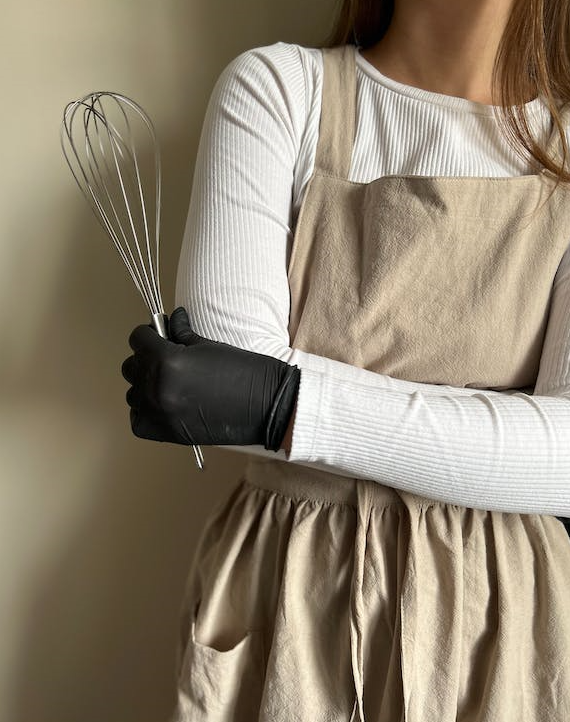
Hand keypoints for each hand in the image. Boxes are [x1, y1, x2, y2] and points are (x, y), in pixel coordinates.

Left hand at [121, 307, 300, 449]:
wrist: (267, 405)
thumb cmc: (244, 372)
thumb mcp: (208, 345)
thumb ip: (180, 333)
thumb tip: (170, 321)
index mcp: (167, 361)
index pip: (137, 339)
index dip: (149, 334)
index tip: (159, 335)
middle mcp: (157, 388)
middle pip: (131, 367)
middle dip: (146, 359)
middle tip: (167, 357)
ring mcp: (160, 413)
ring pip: (133, 394)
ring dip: (146, 385)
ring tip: (169, 382)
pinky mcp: (167, 433)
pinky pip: (138, 420)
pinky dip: (146, 411)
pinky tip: (165, 403)